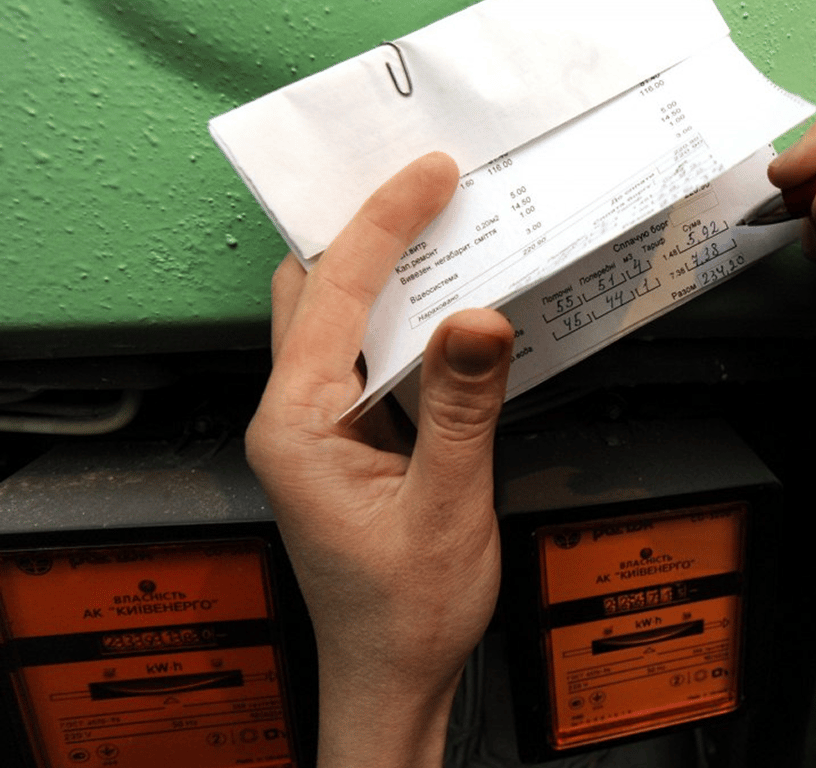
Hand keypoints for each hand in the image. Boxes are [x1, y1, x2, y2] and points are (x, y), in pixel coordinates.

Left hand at [245, 153, 512, 767]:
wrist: (394, 677)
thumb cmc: (405, 612)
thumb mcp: (447, 507)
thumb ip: (461, 408)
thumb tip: (479, 317)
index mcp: (295, 427)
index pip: (331, 297)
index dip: (382, 227)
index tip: (428, 177)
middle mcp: (294, 417)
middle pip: (316, 293)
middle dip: (369, 232)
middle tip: (428, 182)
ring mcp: (320, 427)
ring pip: (342, 321)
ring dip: (389, 273)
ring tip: (443, 225)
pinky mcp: (351, 439)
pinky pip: (373, 358)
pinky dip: (408, 320)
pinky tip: (450, 304)